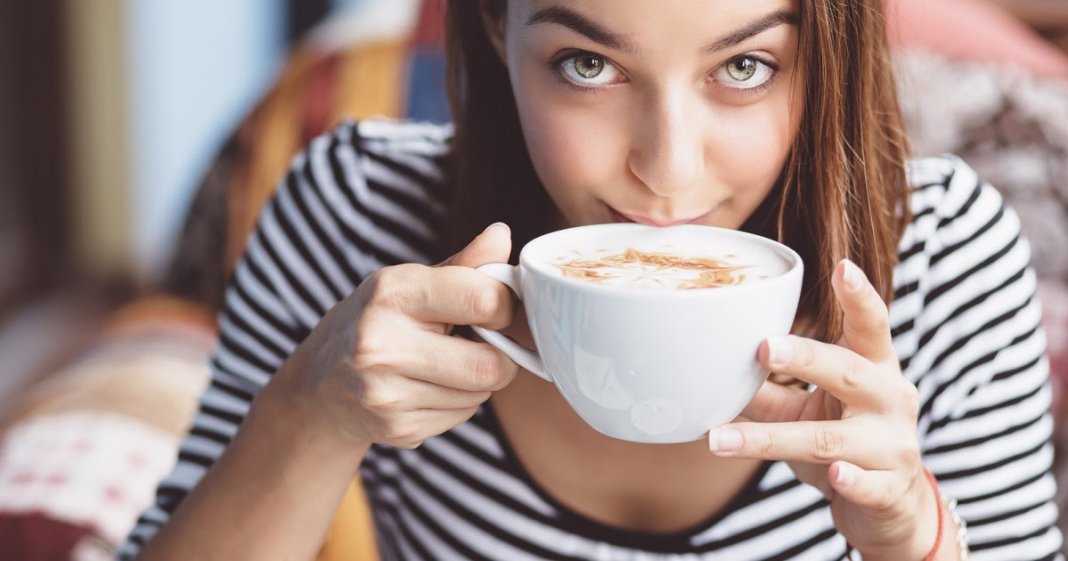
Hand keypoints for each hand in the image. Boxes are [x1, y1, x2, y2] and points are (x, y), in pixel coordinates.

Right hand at [278, 223, 519, 449]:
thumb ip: (463, 265)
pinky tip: (429, 387)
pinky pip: (461, 417)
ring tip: (445, 364)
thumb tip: (502, 234)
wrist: (320, 384)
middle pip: (489, 365)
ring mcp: (386, 392)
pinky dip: (458, 403)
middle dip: (499, 356)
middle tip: (481, 344)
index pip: (483, 299)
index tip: (496, 308)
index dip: (505, 306)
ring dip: (477, 381)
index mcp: (392, 293)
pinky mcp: (396, 428)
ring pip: (479, 395)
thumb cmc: (377, 322)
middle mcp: (381, 343)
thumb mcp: (410, 283)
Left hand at [707, 259, 937, 559]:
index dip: (859, 297)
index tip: (841, 266)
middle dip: (808, 358)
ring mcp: (892, 444)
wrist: (891, 507)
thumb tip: (707, 371)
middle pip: (849, 371)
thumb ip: (767, 391)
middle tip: (765, 346)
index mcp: (873, 368)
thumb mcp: (807, 410)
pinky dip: (850, 479)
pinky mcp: (889, 488)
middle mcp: (890, 399)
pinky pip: (866, 483)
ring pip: (831, 438)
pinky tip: (835, 475)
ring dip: (772, 439)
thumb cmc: (845, 442)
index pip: (871, 326)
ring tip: (719, 440)